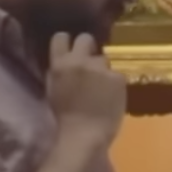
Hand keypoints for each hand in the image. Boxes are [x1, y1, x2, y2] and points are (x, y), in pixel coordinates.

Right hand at [46, 32, 125, 146]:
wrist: (84, 134)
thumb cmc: (65, 117)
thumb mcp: (54, 88)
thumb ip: (60, 70)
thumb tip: (66, 59)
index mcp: (60, 64)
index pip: (61, 37)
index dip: (68, 42)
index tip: (72, 49)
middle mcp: (80, 60)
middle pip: (86, 38)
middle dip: (88, 47)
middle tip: (90, 63)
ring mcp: (100, 68)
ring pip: (104, 59)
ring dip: (103, 69)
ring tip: (102, 87)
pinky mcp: (118, 77)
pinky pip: (117, 75)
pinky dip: (115, 84)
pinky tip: (112, 96)